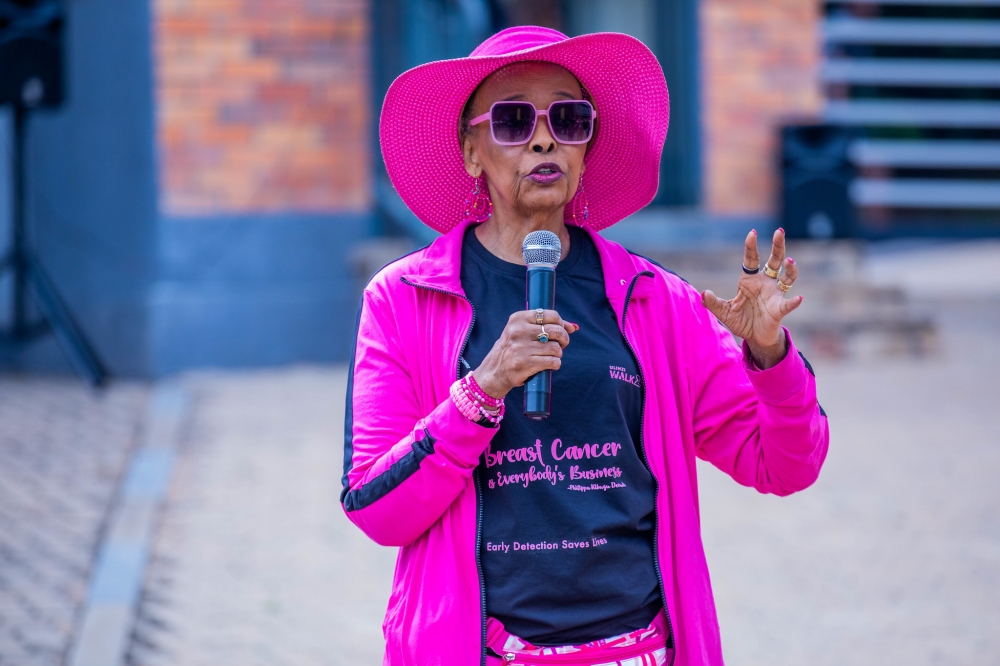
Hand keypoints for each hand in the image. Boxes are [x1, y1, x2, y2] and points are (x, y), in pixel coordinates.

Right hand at [474, 309, 578, 398]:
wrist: (494, 371)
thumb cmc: (513, 349)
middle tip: (561, 345)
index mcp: (518, 319)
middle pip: (556, 331)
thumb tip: (573, 327)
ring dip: (558, 354)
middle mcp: (518, 331)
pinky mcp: (525, 364)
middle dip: (563, 339)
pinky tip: (549, 365)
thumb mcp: (523, 331)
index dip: (561, 324)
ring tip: (550, 356)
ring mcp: (521, 348)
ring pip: (556, 348)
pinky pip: (553, 362)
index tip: (560, 332)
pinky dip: (555, 364)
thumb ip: (547, 325)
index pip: (551, 315)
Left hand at [701, 228, 802, 368]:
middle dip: (778, 246)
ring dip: (791, 269)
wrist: (754, 337)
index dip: (751, 246)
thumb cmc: (740, 320)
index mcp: (750, 280)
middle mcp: (765, 283)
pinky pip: (788, 304)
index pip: (752, 259)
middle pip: (775, 260)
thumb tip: (703, 293)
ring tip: (790, 261)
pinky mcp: (780, 309)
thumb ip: (713, 303)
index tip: (752, 233)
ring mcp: (775, 294)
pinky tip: (798, 298)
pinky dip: (793, 302)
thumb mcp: (723, 312)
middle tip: (779, 231)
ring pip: (787, 277)